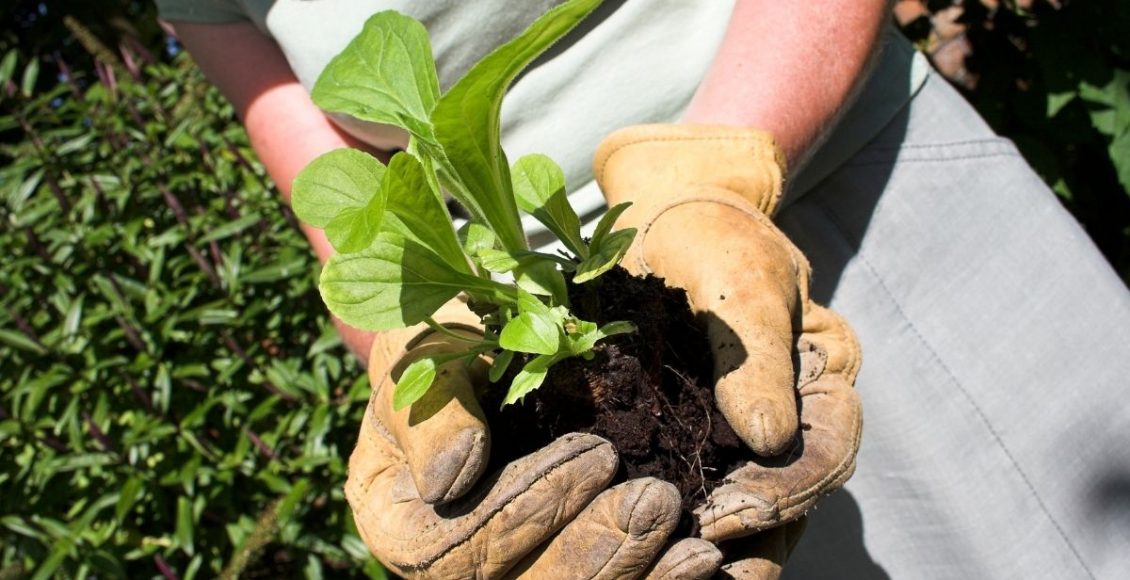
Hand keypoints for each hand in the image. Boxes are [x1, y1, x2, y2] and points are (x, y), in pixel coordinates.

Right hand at [345, 299, 725, 578]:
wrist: (490, 349)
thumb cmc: (451, 343)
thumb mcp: (428, 354)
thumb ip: (433, 412)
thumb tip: (452, 481)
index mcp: (401, 524)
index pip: (448, 552)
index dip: (523, 511)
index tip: (596, 454)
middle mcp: (453, 568)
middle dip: (591, 553)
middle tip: (657, 502)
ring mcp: (512, 574)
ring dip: (632, 579)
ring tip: (696, 548)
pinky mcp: (567, 568)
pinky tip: (704, 565)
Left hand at [594, 124, 862, 572]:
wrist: (668, 224)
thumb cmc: (716, 242)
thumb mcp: (742, 284)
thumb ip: (759, 358)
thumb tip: (770, 439)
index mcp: (823, 379)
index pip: (827, 452)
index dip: (787, 493)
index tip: (728, 514)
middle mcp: (793, 416)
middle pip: (791, 497)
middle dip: (749, 534)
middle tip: (692, 551)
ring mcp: (742, 434)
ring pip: (748, 507)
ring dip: (712, 542)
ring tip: (667, 567)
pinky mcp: (691, 440)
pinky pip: (694, 489)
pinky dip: (676, 523)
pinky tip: (648, 548)